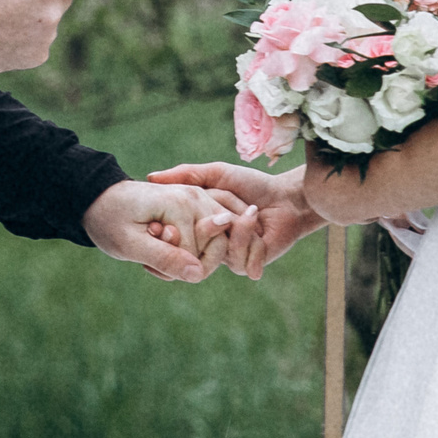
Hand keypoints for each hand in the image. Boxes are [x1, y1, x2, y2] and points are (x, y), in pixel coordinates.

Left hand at [83, 179, 247, 282]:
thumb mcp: (130, 245)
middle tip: (153, 256)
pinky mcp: (198, 204)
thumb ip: (165, 258)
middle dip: (187, 263)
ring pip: (216, 244)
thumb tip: (198, 274)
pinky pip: (211, 237)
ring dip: (189, 256)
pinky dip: (192, 247)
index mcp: (182, 204)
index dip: (172, 269)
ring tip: (157, 249)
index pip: (197, 257)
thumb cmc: (110, 220)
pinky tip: (166, 244)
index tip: (145, 259)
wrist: (101, 199)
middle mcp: (197, 197)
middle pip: (217, 249)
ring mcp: (200, 199)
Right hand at [147, 161, 322, 277]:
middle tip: (222, 213)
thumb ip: (186, 175)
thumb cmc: (251, 184)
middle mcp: (210, 244)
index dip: (173, 228)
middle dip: (208, 227)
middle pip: (194, 248)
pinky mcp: (248, 265)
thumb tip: (150, 176)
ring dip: (236, 229)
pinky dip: (249, 238)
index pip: (175, 234)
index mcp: (199, 225)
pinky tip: (257, 222)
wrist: (286, 198)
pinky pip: (239, 262)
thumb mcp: (216, 173)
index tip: (173, 217)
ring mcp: (228, 256)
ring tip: (250, 210)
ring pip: (217, 255)